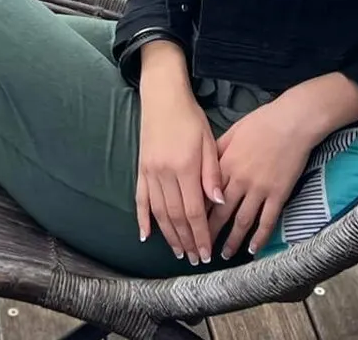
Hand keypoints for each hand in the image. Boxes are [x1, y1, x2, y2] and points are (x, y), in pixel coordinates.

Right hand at [135, 49, 223, 264]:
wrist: (162, 98)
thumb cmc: (190, 118)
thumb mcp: (209, 142)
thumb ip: (212, 173)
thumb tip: (217, 202)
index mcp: (185, 168)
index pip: (193, 211)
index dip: (200, 235)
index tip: (207, 252)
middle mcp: (165, 174)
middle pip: (175, 217)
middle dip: (186, 241)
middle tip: (195, 260)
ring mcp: (149, 173)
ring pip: (158, 212)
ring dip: (168, 236)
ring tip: (178, 252)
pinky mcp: (141, 170)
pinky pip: (140, 199)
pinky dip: (142, 219)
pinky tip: (145, 235)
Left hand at [208, 99, 320, 258]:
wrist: (292, 121)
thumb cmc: (261, 122)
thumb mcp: (232, 132)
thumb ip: (216, 152)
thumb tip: (201, 166)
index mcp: (225, 165)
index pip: (206, 196)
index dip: (196, 214)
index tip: (188, 228)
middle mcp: (239, 181)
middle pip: (220, 213)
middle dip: (209, 234)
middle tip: (201, 250)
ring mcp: (260, 189)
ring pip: (242, 221)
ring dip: (232, 240)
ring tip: (224, 255)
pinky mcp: (278, 193)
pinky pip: (267, 220)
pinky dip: (260, 237)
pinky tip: (253, 249)